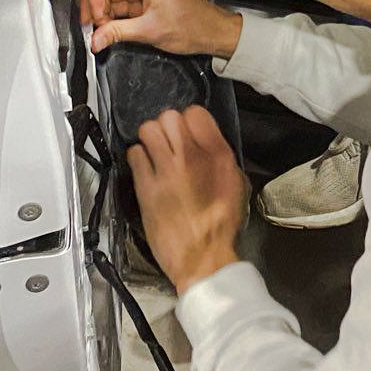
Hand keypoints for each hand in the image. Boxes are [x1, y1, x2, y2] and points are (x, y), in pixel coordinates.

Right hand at [80, 0, 242, 58]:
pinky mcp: (144, 1)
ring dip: (102, 12)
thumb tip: (95, 38)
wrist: (213, 32)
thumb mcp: (150, 31)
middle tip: (92, 24)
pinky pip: (120, 4)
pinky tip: (110, 29)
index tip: (95, 17)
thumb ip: (118, 33)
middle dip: (94, 3)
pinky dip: (111, 17)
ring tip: (102, 31)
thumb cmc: (193, 26)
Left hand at [127, 107, 247, 293]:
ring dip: (151, 139)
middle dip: (168, 127)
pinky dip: (138, 157)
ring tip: (155, 153)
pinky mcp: (145, 186)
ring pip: (148, 130)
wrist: (202, 257)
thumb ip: (220, 158)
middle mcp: (191, 157)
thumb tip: (206, 144)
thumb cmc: (221, 225)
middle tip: (169, 143)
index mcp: (218, 155)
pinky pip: (134, 154)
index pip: (196, 113)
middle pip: (169, 117)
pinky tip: (146, 170)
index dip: (190, 121)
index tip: (188, 133)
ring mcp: (165, 170)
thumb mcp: (236, 184)